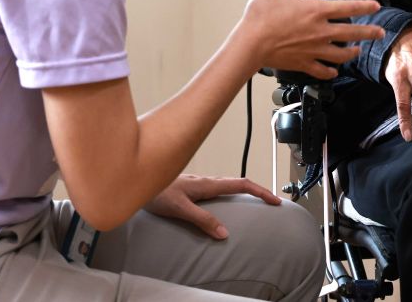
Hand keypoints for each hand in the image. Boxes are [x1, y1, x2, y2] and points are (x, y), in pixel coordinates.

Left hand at [144, 174, 281, 239]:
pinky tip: (223, 201)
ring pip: (228, 184)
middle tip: (271, 201)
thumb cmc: (155, 192)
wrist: (136, 179)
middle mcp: (206, 181)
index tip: (274, 200)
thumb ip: (202, 220)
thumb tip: (224, 233)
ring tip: (254, 200)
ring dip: (245, 190)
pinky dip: (230, 192)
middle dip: (258, 191)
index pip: (242, 184)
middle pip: (239, 182)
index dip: (260, 192)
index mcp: (207, 184)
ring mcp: (199, 183)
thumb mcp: (180, 209)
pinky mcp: (191, 186)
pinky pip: (218, 188)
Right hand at [239, 0, 384, 78]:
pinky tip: (334, 71)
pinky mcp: (304, 63)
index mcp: (316, 11)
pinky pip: (323, 70)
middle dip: (370, 33)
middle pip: (353, 33)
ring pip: (342, 54)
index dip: (365, 6)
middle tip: (380, 33)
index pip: (348, 7)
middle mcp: (320, 31)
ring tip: (357, 50)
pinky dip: (331, 72)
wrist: (251, 44)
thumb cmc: (261, 16)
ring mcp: (314, 50)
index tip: (375, 6)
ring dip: (352, 52)